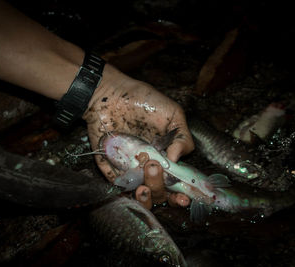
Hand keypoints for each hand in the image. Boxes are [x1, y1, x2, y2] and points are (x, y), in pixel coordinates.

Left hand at [83, 65, 193, 207]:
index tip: (185, 197)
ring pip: (137, 193)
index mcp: (165, 157)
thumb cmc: (144, 100)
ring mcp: (128, 167)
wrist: (111, 93)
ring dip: (143, 196)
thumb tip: (177, 160)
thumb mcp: (172, 114)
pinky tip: (127, 184)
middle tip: (155, 167)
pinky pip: (115, 182)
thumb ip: (182, 137)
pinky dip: (121, 188)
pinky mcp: (109, 164)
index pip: (174, 183)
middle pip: (157, 192)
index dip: (180, 195)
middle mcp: (147, 165)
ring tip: (143, 184)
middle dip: (160, 188)